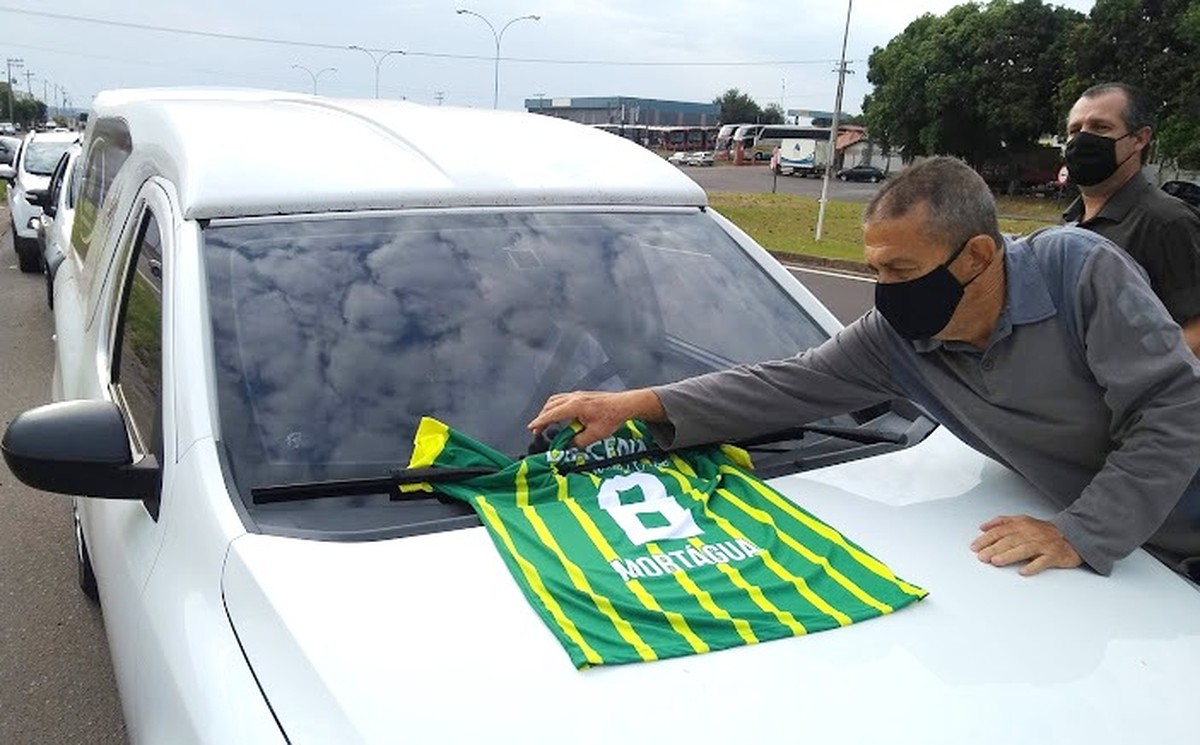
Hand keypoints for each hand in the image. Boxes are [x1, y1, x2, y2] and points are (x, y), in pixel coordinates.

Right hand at [527, 389, 662, 447]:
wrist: (624, 405)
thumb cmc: (612, 418)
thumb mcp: (595, 435)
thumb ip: (579, 441)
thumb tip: (569, 445)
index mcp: (575, 406)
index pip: (552, 414)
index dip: (540, 422)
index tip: (531, 428)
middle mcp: (574, 398)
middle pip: (551, 405)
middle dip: (542, 417)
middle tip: (537, 430)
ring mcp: (578, 394)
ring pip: (556, 400)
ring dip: (548, 410)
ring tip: (545, 423)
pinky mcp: (582, 395)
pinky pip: (563, 399)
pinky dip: (556, 406)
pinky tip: (559, 415)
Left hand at [970, 515, 1081, 575]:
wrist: (1072, 536)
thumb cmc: (1043, 531)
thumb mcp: (1022, 521)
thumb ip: (1002, 522)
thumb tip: (983, 527)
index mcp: (1021, 525)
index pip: (1000, 531)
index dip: (986, 539)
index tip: (975, 547)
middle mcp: (1031, 533)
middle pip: (1009, 540)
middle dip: (993, 549)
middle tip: (982, 557)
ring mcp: (1043, 545)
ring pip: (1023, 550)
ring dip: (1008, 556)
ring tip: (996, 562)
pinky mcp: (1054, 555)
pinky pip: (1042, 562)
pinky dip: (1032, 566)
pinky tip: (1023, 572)